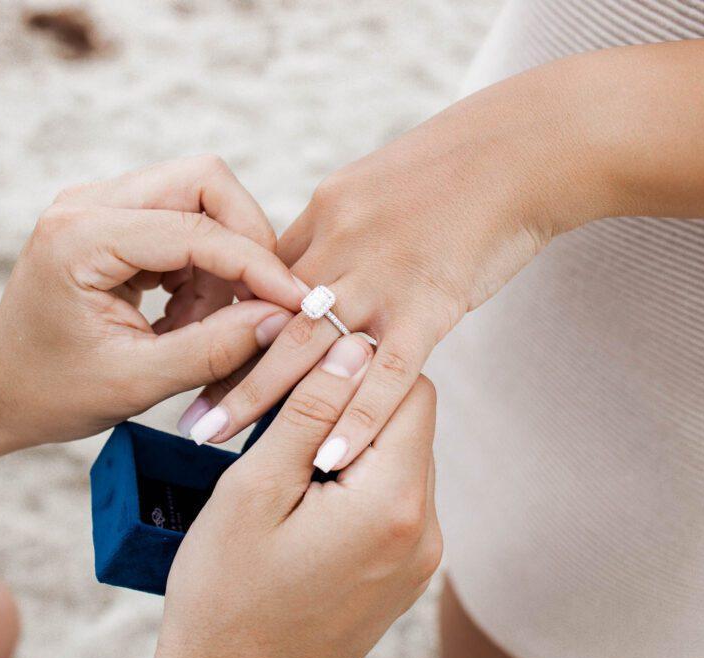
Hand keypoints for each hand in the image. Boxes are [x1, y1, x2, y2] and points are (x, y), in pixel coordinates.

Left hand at [0, 156, 302, 458]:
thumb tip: (281, 320)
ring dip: (223, 260)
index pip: (195, 228)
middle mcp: (87, 203)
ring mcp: (98, 205)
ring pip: (199, 198)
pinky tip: (186, 315)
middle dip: (246, 240)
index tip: (299, 302)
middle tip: (260, 302)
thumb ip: (214, 350)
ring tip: (205, 325)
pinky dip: (203, 266)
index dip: (257, 265)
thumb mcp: (136, 383)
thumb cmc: (50, 392)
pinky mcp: (112, 220)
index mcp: (80, 237)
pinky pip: (183, 221)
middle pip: (203, 181)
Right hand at [151, 334, 441, 657]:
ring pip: (400, 459)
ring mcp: (419, 559)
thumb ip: (308, 413)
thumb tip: (349, 348)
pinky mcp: (404, 576)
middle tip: (286, 410)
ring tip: (289, 456)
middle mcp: (424, 532)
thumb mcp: (254, 491)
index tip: (306, 368)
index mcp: (393, 505)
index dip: (359, 365)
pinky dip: (357, 481)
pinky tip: (305, 495)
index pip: (409, 389)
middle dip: (353, 404)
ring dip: (352, 442)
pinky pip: (393, 501)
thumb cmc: (227, 597)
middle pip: (409, 424)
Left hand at [178, 67, 605, 469]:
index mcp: (325, 216)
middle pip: (266, 318)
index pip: (259, 278)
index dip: (227, 323)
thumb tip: (308, 270)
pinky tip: (327, 459)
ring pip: (308, 348)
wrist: (520, 151)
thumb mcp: (378, 187)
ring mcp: (382, 278)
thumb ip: (338, 232)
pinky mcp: (430, 305)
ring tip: (215, 442)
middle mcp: (340, 248)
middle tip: (184, 417)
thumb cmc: (455, 170)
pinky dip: (357, 418)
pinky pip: (387, 372)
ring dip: (258, 400)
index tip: (194, 359)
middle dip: (221, 370)